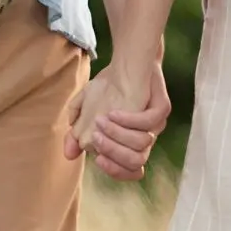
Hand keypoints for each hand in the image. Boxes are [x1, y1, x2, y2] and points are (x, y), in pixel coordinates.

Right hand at [64, 61, 169, 181]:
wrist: (129, 60)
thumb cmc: (109, 87)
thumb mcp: (87, 107)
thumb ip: (77, 131)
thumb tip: (69, 154)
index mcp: (131, 143)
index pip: (129, 170)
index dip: (114, 170)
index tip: (97, 159)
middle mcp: (145, 137)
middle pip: (136, 162)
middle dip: (113, 152)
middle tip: (95, 137)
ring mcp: (156, 124)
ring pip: (142, 144)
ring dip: (118, 135)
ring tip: (101, 121)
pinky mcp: (162, 108)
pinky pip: (148, 122)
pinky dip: (129, 120)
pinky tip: (113, 112)